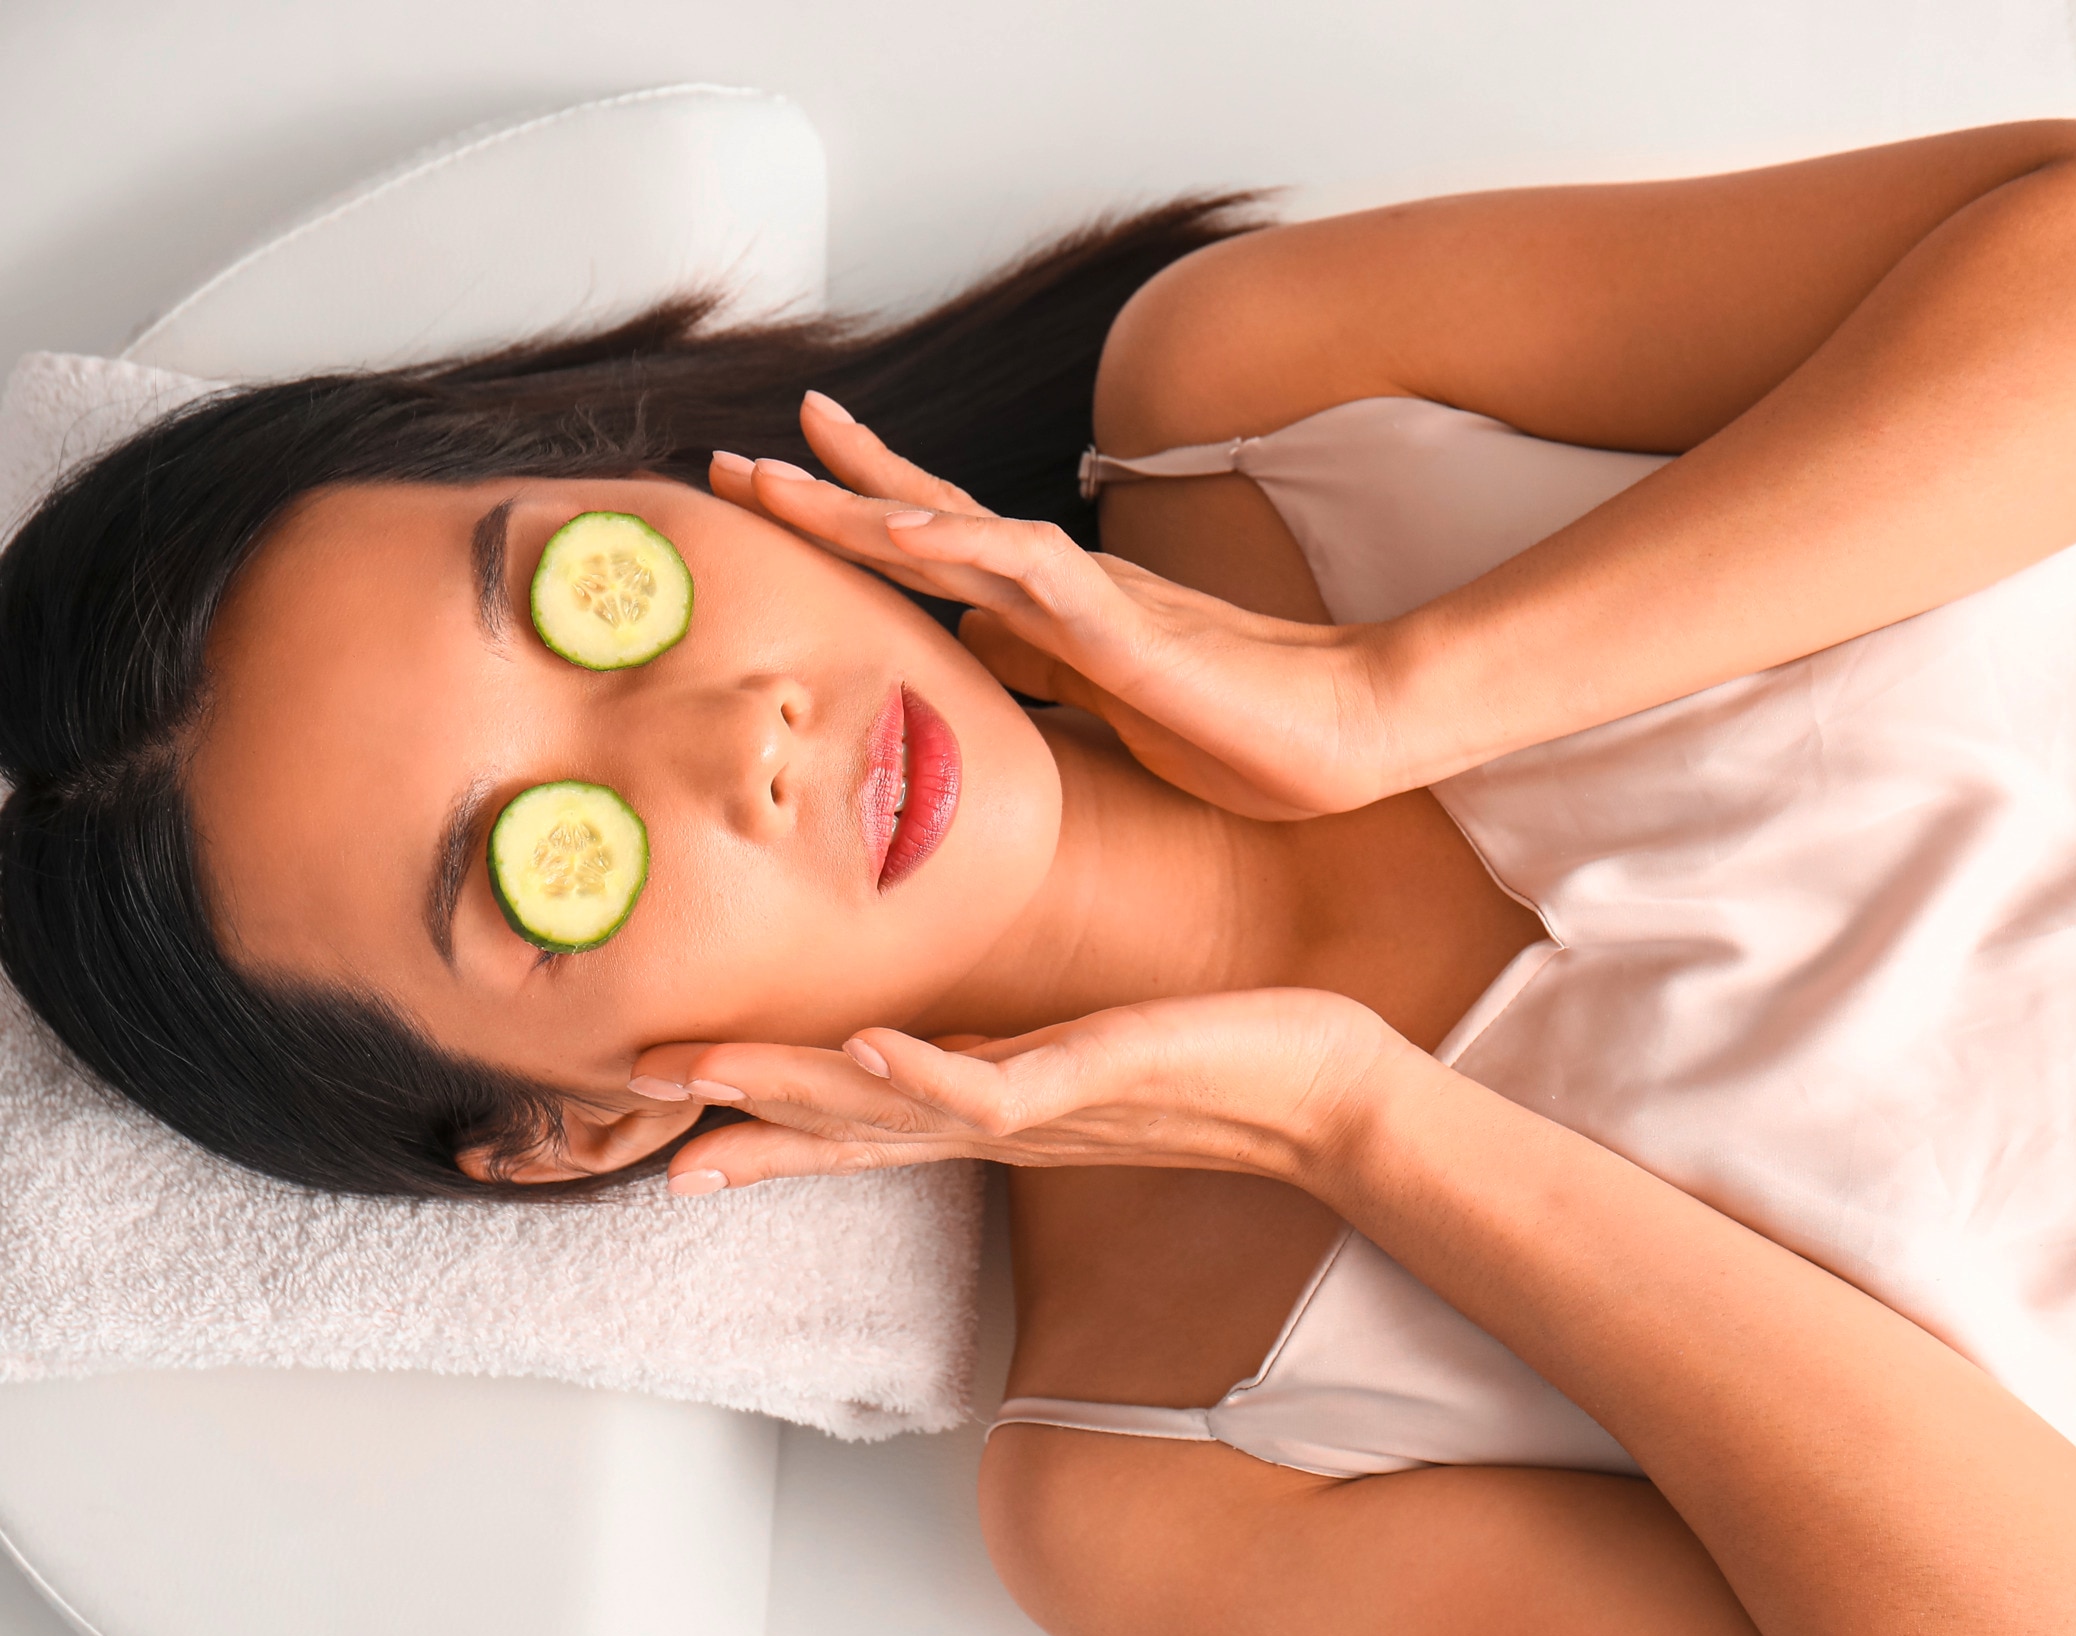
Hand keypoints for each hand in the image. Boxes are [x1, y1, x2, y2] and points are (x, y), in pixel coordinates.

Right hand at [635, 988, 1415, 1193]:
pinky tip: (861, 1046)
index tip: (655, 1127)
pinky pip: (990, 1086)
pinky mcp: (1091, 1082)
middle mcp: (994, 1121)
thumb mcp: (1083, 1051)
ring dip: (787, 1092)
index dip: (755, 1124)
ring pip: (884, 1108)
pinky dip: (922, 1073)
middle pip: (838, 1123)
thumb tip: (942, 1029)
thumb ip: (1004, 1046)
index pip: (849, 1120)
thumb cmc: (1212, 1060)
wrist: (1323, 1092)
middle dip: (734, 1113)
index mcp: (985, 1105)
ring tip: (697, 1070)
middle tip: (628, 1103)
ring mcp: (1035, 1109)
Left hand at [710, 395, 1403, 820]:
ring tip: (774, 475)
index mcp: (1053, 612)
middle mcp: (1060, 586)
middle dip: (821, 488)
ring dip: (858, 500)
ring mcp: (1089, 597)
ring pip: (953, 529)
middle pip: (920, 520)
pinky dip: (958, 539)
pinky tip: (894, 524)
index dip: (854, 513)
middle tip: (729, 460)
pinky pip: (1027, 571)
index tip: (773, 486)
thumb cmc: (1245, 733)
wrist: (1345, 734)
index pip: (937, 548)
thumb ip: (1043, 674)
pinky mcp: (1124, 625)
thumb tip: (972, 652)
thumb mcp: (1110, 713)